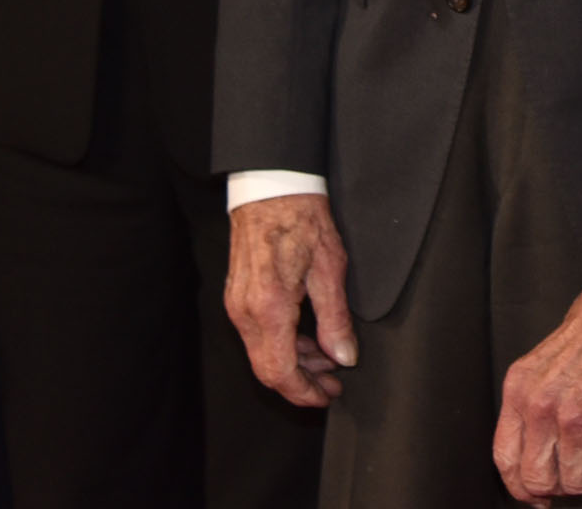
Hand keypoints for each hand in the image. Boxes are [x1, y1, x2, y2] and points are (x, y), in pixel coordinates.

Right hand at [225, 190, 356, 405]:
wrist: (271, 187)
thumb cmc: (301, 219)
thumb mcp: (330, 268)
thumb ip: (335, 319)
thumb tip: (344, 357)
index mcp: (270, 307)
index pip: (280, 372)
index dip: (305, 392)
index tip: (329, 395)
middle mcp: (245, 311)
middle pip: (267, 370)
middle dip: (301, 383)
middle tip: (333, 382)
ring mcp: (237, 304)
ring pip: (262, 354)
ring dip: (294, 363)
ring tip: (328, 359)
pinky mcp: (237, 297)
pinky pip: (257, 335)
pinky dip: (282, 344)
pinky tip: (308, 339)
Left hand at [493, 246, 581, 504]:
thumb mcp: (547, 361)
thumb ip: (537, 406)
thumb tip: (538, 455)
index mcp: (520, 387)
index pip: (506, 459)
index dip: (523, 488)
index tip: (539, 496)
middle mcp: (541, 402)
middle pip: (540, 479)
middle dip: (565, 485)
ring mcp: (575, 411)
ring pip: (578, 481)